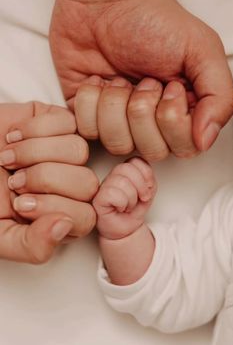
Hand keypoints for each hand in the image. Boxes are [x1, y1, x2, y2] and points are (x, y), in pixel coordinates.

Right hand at [0, 102, 97, 262]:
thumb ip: (32, 246)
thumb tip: (65, 226)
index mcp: (59, 215)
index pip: (85, 217)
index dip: (54, 208)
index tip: (19, 204)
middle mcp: (68, 185)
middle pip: (87, 183)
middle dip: (43, 179)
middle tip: (13, 180)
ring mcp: (66, 153)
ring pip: (79, 150)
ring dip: (35, 152)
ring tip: (8, 157)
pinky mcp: (58, 123)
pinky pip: (67, 122)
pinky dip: (34, 129)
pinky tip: (13, 137)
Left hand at [36, 0, 232, 157]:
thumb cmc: (154, 20)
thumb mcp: (202, 50)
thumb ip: (219, 97)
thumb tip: (205, 140)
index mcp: (182, 111)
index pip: (184, 147)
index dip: (173, 119)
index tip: (169, 85)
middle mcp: (151, 122)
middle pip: (150, 149)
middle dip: (143, 109)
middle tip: (143, 79)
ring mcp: (117, 120)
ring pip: (116, 143)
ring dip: (115, 104)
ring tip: (118, 77)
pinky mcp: (87, 113)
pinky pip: (86, 130)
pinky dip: (90, 100)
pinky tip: (97, 79)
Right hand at [93, 157, 155, 239]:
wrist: (126, 230)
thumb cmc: (135, 210)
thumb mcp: (149, 192)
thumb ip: (149, 180)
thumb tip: (146, 178)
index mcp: (124, 171)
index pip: (135, 161)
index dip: (146, 174)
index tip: (148, 188)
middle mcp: (112, 176)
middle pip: (127, 168)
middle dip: (141, 186)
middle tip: (142, 198)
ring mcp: (103, 186)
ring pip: (121, 182)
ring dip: (131, 198)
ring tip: (129, 206)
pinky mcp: (97, 199)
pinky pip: (112, 193)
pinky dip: (122, 203)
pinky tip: (120, 208)